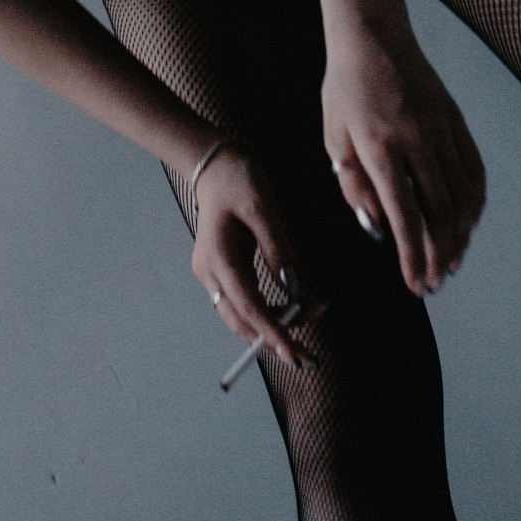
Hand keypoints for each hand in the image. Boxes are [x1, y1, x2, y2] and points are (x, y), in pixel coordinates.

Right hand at [189, 146, 309, 367]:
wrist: (215, 165)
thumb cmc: (238, 179)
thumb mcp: (262, 206)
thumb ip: (278, 248)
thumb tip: (294, 288)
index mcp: (218, 257)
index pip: (248, 307)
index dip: (272, 333)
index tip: (294, 355)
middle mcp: (209, 273)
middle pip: (241, 322)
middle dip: (275, 339)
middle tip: (310, 354)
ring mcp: (212, 274)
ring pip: (242, 317)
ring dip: (273, 326)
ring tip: (311, 315)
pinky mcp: (222, 271)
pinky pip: (244, 302)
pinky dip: (268, 311)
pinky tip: (292, 306)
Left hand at [324, 24, 484, 294]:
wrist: (374, 36)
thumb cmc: (346, 89)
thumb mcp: (334, 137)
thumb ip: (354, 186)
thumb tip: (378, 228)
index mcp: (379, 147)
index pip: (403, 215)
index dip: (412, 256)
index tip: (417, 285)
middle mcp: (416, 139)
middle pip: (438, 211)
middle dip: (439, 254)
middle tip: (437, 282)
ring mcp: (441, 127)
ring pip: (461, 194)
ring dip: (460, 235)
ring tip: (453, 261)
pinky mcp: (456, 119)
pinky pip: (474, 168)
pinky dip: (475, 201)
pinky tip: (468, 223)